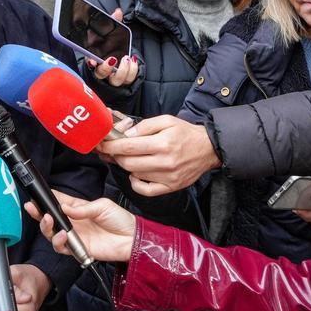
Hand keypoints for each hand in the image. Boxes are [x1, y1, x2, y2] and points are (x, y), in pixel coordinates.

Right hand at [26, 192, 135, 262]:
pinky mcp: (78, 249)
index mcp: (78, 208)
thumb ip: (82, 208)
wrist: (132, 238)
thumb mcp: (102, 206)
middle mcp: (73, 222)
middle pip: (50, 219)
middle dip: (38, 213)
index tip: (37, 196)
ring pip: (52, 234)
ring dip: (46, 227)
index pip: (58, 202)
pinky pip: (62, 248)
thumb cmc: (120, 219)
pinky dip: (59, 242)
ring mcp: (75, 236)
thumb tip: (64, 208)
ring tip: (48, 220)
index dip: (46, 200)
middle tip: (33, 208)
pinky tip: (62, 235)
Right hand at [86, 10, 139, 87]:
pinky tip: (133, 61)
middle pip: (101, 74)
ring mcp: (114, 76)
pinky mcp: (125, 79)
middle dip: (106, 68)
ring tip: (126, 58)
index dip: (90, 63)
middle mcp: (103, 70)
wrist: (119, 57)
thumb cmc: (109, 45)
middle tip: (112, 59)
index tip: (92, 61)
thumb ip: (112, 23)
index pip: (90, 62)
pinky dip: (132, 71)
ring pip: (115, 80)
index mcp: (95, 58)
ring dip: (121, 70)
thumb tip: (118, 11)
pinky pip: (129, 79)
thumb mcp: (110, 33)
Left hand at [96, 115, 218, 195]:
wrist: (208, 148)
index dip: (111, 146)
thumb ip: (144, 126)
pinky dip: (136, 183)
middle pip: (128, 163)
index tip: (102, 144)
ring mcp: (168, 177)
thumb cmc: (185, 133)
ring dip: (127, 166)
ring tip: (130, 157)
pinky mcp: (171, 187)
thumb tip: (126, 135)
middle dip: (116, 156)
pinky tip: (136, 174)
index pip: (128, 147)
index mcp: (162, 143)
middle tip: (114, 150)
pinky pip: (146, 190)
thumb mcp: (166, 120)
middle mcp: (165, 162)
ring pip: (135, 174)